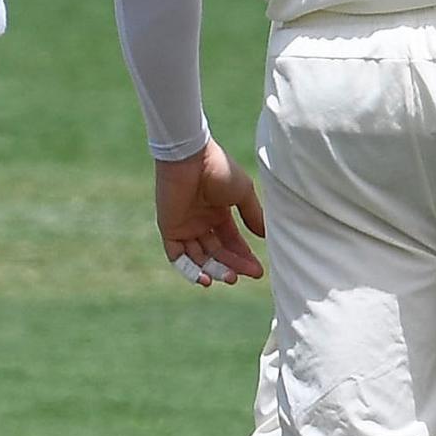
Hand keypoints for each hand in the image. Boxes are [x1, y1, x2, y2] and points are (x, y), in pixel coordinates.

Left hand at [155, 139, 265, 286]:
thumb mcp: (243, 192)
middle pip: (217, 253)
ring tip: (231, 277)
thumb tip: (266, 237)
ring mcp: (185, 226)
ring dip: (215, 271)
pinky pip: (177, 256)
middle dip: (233, 266)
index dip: (244, 257)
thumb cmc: (219, 169)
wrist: (191, 157)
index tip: (258, 271)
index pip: (231, 242)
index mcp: (218, 212)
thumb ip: (253, 215)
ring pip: (200, 258)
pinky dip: (190, 270)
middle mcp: (201, 221)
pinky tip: (206, 279)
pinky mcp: (169, 229)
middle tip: (249, 274)